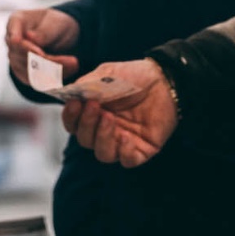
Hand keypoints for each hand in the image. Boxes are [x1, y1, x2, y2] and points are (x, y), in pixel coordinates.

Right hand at [5, 7, 80, 82]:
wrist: (61, 35)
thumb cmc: (56, 23)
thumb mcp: (56, 22)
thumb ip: (44, 31)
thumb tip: (31, 38)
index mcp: (16, 22)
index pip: (14, 38)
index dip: (26, 48)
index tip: (41, 54)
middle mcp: (12, 42)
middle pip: (23, 58)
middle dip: (47, 62)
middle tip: (72, 62)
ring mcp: (16, 59)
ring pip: (30, 72)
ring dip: (54, 72)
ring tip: (75, 65)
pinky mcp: (25, 74)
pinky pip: (37, 81)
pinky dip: (54, 79)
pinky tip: (70, 71)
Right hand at [60, 59, 176, 167]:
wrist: (165, 80)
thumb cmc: (135, 77)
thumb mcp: (106, 74)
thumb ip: (87, 84)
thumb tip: (69, 94)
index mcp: (94, 115)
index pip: (74, 125)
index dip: (70, 118)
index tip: (74, 103)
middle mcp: (106, 131)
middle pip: (86, 140)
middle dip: (86, 124)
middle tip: (94, 106)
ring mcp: (123, 142)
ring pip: (103, 154)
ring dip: (102, 137)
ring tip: (109, 117)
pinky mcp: (142, 150)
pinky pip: (127, 161)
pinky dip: (124, 151)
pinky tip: (126, 136)